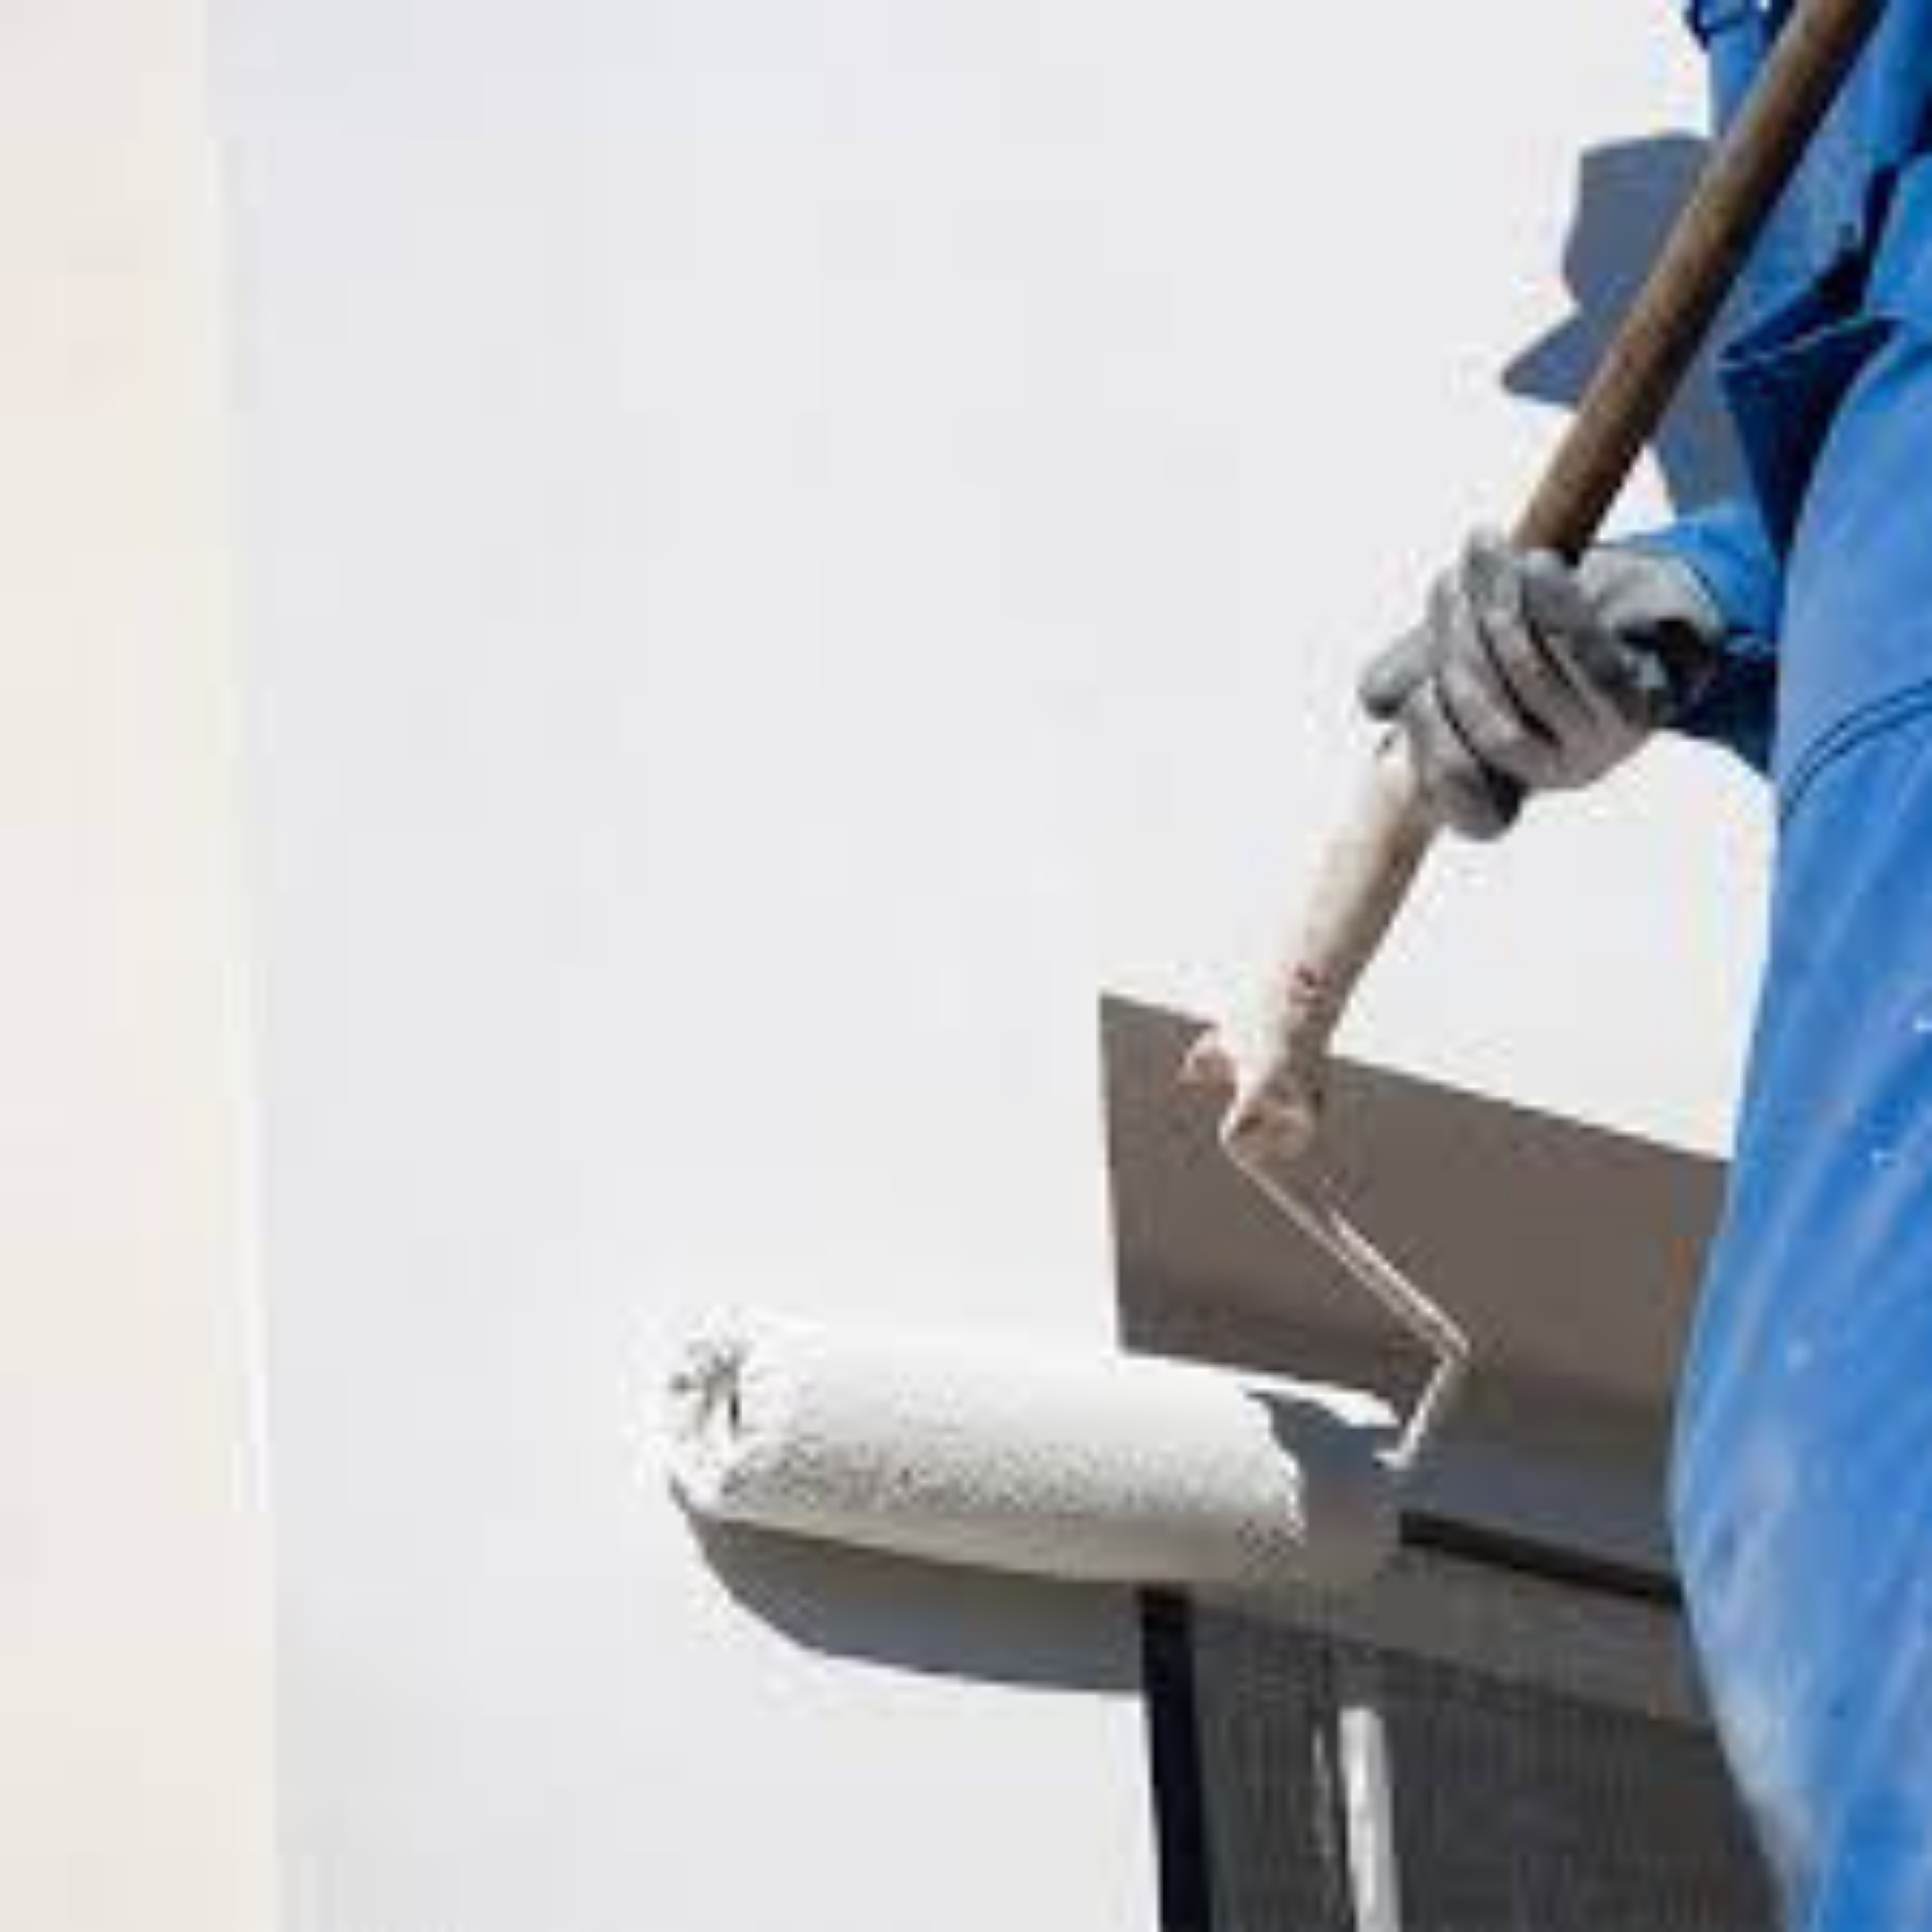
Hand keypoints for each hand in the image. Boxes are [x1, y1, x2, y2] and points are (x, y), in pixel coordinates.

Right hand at [1360, 530, 1722, 837]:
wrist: (1648, 598)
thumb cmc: (1545, 627)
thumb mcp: (1467, 649)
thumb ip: (1415, 673)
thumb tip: (1376, 701)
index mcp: (1510, 779)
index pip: (1464, 802)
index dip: (1432, 754)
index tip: (1420, 694)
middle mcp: (1555, 774)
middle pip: (1488, 725)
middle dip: (1459, 642)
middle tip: (1453, 578)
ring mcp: (1603, 744)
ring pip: (1530, 680)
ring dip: (1499, 606)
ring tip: (1486, 547)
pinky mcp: (1645, 702)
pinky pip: (1590, 658)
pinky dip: (1557, 607)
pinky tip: (1536, 564)